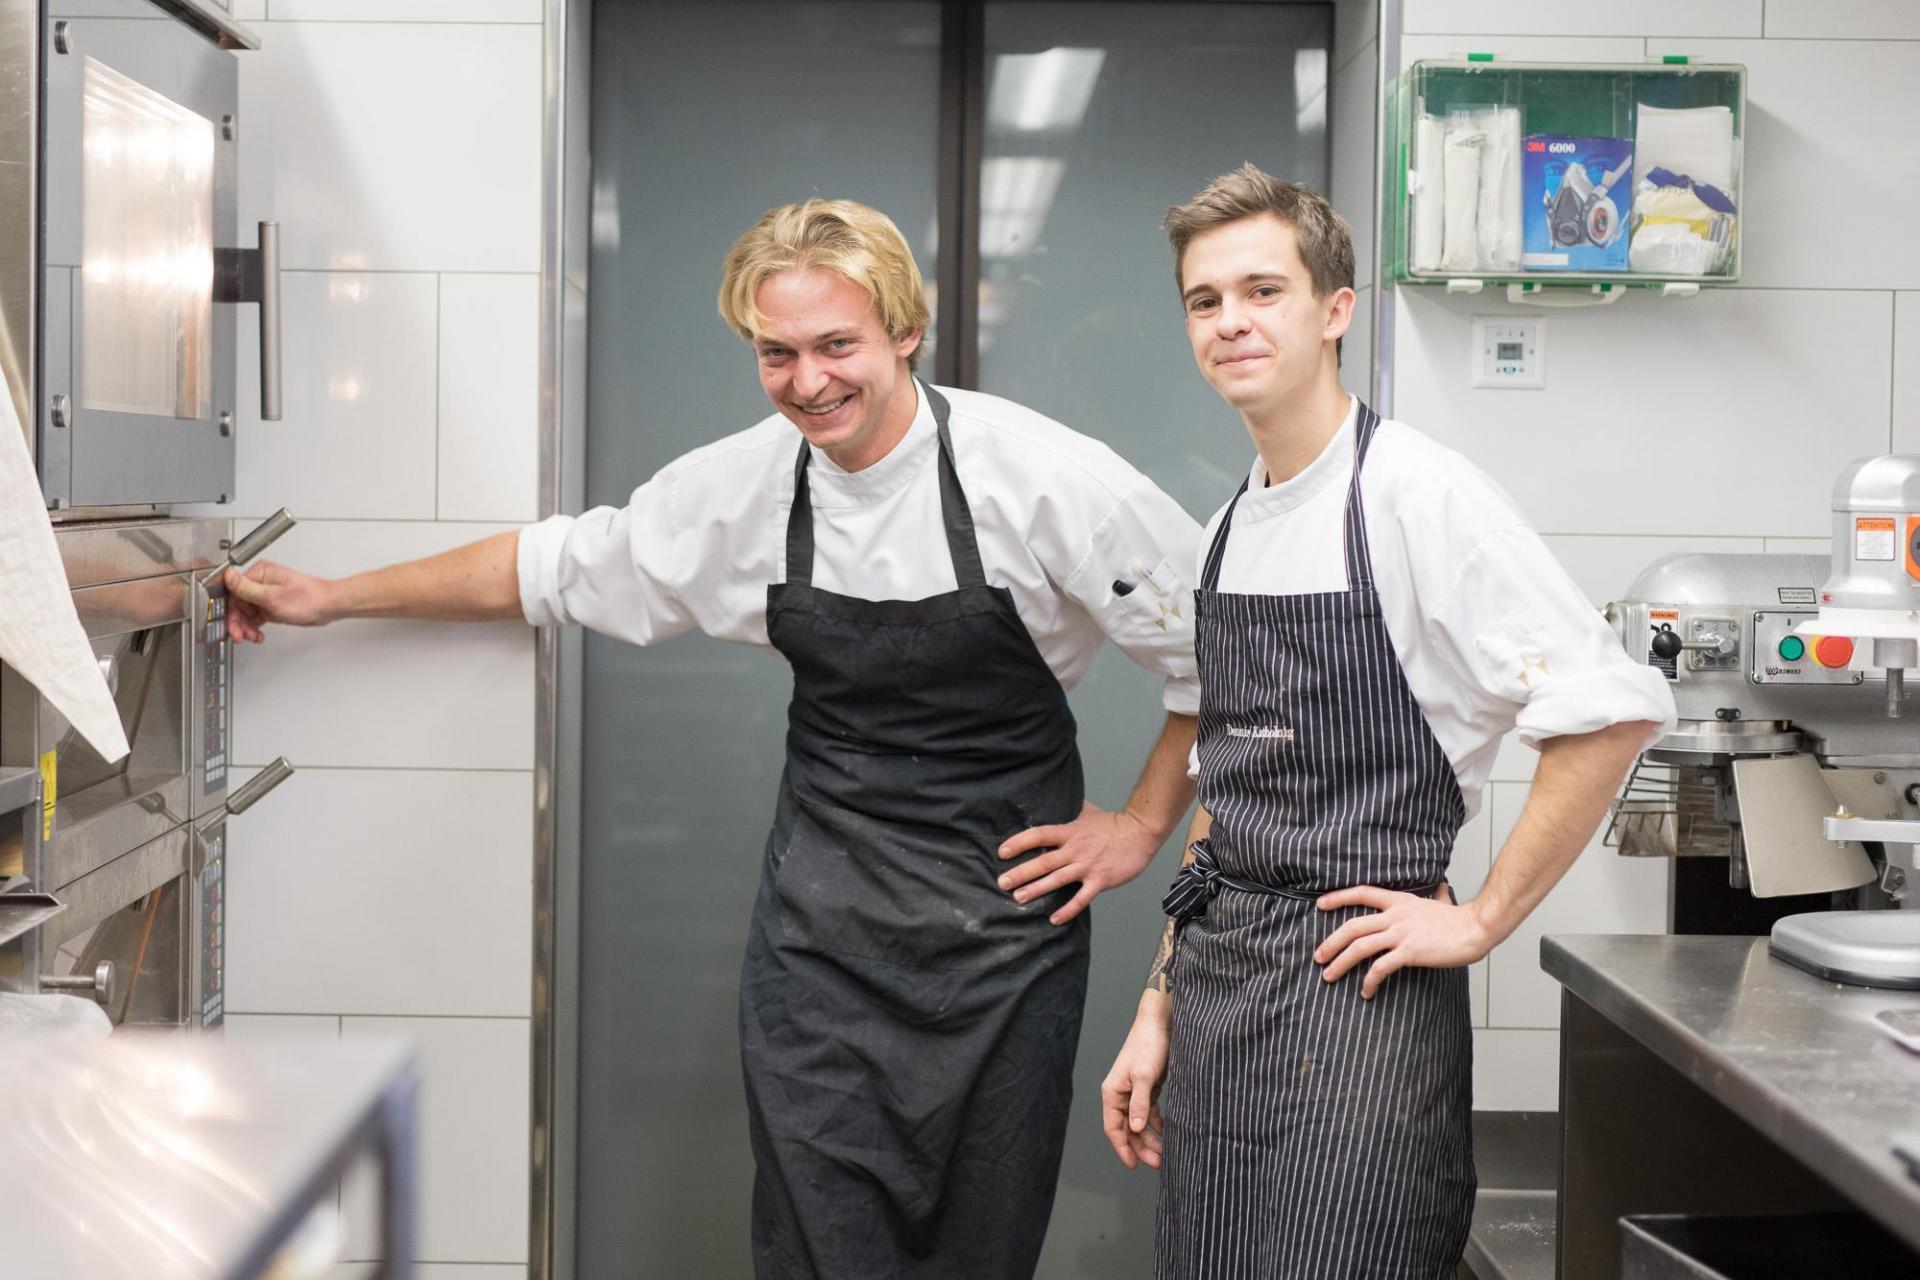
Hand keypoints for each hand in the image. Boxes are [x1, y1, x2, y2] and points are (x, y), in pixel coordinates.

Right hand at [223, 562, 335, 642]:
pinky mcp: (271, 605)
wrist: (327, 607)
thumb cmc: (308, 599)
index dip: (230, 610)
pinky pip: (255, 617)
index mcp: (260, 573)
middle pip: (238, 604)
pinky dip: (254, 627)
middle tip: (239, 636)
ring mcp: (266, 594)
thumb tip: (227, 575)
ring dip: (245, 627)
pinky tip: (257, 635)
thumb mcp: (272, 596)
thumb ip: (246, 588)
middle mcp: (261, 582)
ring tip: (252, 636)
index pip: (233, 591)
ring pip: (245, 613)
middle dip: (238, 622)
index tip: (229, 623)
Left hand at [997, 801, 1161, 925]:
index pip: (1039, 835)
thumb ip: (1070, 810)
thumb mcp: (1087, 812)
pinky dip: (1067, 910)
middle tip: (1002, 882)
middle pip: (1043, 861)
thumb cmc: (1113, 823)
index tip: (1003, 851)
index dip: (1019, 842)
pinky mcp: (1100, 880)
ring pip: (1057, 880)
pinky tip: (1054, 919)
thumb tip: (1059, 798)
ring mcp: (1087, 866)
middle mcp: (1075, 849)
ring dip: (1037, 890)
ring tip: (1019, 898)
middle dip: (1021, 872)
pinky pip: (1081, 899)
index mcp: (1070, 832)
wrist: (1139, 833)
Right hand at [1100, 996, 1169, 1169]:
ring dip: (1150, 1138)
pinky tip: (1168, 1134)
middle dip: (1140, 1147)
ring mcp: (1135, 1091)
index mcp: (1113, 1092)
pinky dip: (1157, 1124)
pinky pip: (1149, 1113)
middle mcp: (1121, 1094)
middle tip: (1157, 1163)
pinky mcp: (1148, 1087)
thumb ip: (1139, 1103)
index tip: (1134, 1165)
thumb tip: (1134, 1129)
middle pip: (1127, 1129)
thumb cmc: (1149, 1044)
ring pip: (1139, 1123)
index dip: (1123, 1148)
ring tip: (1165, 1154)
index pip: (1113, 1127)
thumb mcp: (1145, 1076)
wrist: (1162, 1022)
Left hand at [1312, 883, 1494, 999]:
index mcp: (1399, 901)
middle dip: (1331, 942)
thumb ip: (1437, 895)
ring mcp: (1401, 933)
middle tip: (1318, 957)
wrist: (1475, 928)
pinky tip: (1366, 991)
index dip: (1338, 898)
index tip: (1320, 905)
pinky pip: (1381, 967)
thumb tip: (1442, 888)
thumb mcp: (1442, 901)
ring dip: (1340, 963)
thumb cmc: (1460, 919)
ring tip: (1329, 976)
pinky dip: (1369, 981)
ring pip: (1360, 947)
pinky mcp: (1409, 952)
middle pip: (1352, 926)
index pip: (1361, 893)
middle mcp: (1395, 915)